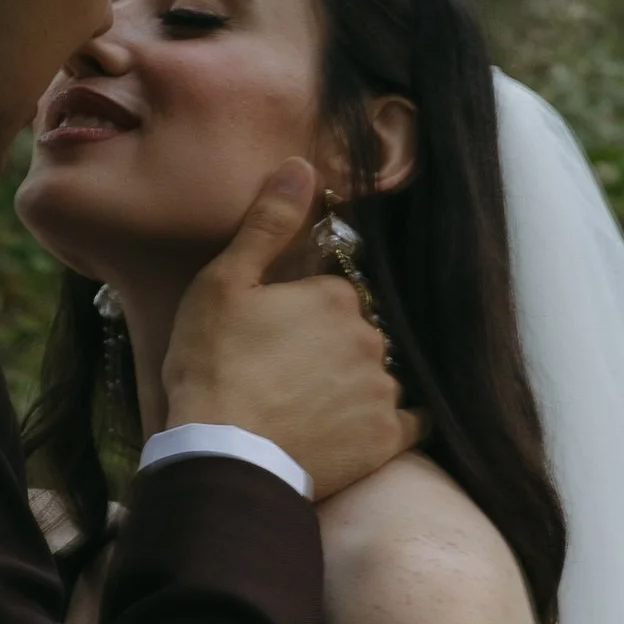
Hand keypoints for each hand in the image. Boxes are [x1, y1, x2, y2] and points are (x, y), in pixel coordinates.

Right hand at [160, 160, 419, 502]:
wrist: (225, 456)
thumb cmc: (213, 367)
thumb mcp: (224, 284)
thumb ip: (267, 224)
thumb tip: (301, 167)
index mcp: (335, 296)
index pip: (331, 295)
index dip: (300, 315)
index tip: (272, 338)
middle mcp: (371, 337)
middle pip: (358, 334)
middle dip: (330, 349)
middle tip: (285, 377)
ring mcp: (384, 389)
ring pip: (380, 376)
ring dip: (356, 386)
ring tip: (310, 411)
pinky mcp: (388, 439)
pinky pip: (410, 423)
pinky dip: (390, 423)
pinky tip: (362, 429)